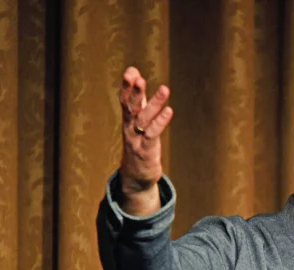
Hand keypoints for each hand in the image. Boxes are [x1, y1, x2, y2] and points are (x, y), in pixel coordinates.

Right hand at [117, 67, 173, 214]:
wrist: (136, 175)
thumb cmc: (138, 141)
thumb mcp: (136, 118)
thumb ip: (136, 96)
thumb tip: (133, 71)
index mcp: (128, 119)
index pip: (125, 100)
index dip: (127, 87)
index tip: (131, 72)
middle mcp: (130, 127)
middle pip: (130, 108)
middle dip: (134, 93)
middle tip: (138, 78)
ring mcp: (137, 139)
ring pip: (144, 119)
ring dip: (153, 104)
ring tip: (164, 89)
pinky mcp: (146, 150)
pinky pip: (153, 134)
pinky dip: (160, 122)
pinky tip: (169, 110)